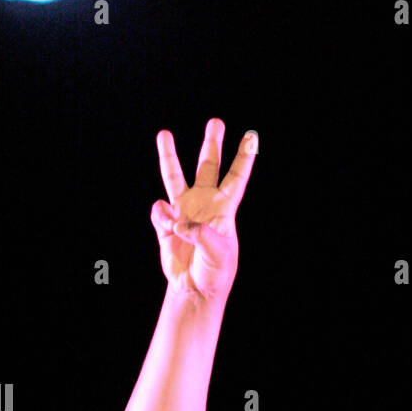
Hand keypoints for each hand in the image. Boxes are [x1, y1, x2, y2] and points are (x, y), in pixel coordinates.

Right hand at [150, 117, 257, 301]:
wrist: (195, 289)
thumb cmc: (215, 271)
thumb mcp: (218, 254)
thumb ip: (201, 234)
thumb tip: (178, 221)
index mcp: (224, 209)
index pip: (236, 178)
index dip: (244, 158)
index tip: (251, 137)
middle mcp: (204, 203)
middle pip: (207, 167)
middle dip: (212, 144)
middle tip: (216, 122)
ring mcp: (183, 211)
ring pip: (175, 176)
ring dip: (169, 155)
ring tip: (164, 133)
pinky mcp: (166, 224)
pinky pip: (160, 212)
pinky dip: (162, 217)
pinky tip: (169, 228)